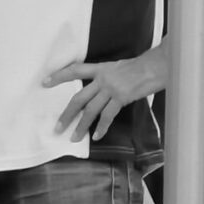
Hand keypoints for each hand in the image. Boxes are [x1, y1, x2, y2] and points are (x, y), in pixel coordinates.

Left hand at [44, 49, 165, 140]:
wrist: (158, 65)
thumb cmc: (143, 66)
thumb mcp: (120, 67)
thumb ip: (108, 77)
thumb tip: (101, 89)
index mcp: (101, 69)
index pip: (75, 70)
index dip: (59, 76)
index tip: (44, 82)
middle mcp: (102, 79)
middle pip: (78, 98)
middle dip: (67, 114)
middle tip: (57, 127)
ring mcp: (111, 89)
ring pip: (91, 110)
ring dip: (81, 125)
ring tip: (73, 137)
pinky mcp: (122, 97)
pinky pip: (108, 115)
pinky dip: (102, 127)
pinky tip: (97, 136)